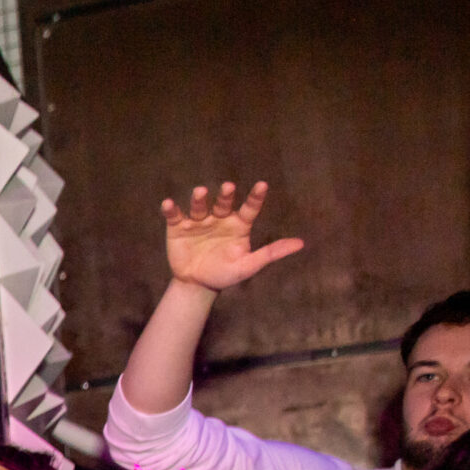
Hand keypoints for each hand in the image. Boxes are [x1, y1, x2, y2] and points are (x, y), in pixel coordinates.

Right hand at [160, 181, 303, 294]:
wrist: (196, 285)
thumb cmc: (225, 274)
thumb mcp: (248, 265)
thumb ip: (271, 253)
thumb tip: (301, 243)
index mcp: (238, 225)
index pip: (249, 208)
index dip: (255, 197)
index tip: (262, 185)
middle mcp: (220, 219)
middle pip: (223, 203)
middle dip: (225, 195)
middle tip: (228, 188)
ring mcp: (199, 222)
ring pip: (200, 206)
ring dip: (200, 199)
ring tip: (201, 192)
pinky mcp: (178, 228)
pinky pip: (175, 216)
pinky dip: (171, 209)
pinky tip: (168, 204)